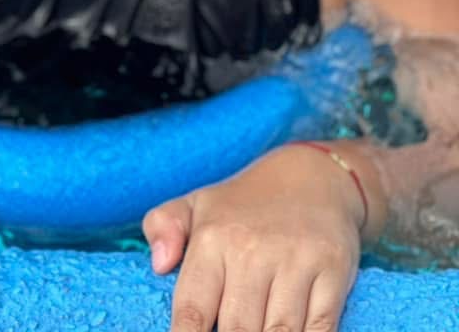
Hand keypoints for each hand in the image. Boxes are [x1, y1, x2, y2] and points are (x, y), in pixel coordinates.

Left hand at [143, 146, 364, 331]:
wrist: (313, 175)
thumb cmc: (244, 204)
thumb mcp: (196, 203)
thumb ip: (162, 226)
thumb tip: (158, 264)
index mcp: (213, 238)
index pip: (192, 311)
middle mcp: (252, 249)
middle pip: (237, 331)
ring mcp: (295, 261)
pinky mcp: (332, 271)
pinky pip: (321, 329)